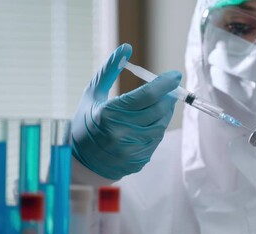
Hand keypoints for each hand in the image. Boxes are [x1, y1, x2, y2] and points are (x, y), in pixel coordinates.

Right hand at [72, 43, 180, 179]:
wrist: (80, 162)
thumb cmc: (85, 123)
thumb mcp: (92, 94)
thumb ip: (109, 70)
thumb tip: (127, 48)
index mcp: (109, 114)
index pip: (146, 96)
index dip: (164, 84)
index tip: (175, 76)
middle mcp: (122, 133)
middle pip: (157, 110)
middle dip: (168, 97)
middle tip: (170, 89)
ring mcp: (131, 150)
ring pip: (160, 126)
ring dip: (165, 112)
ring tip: (161, 104)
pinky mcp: (138, 160)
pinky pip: (156, 140)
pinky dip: (157, 127)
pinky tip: (151, 122)